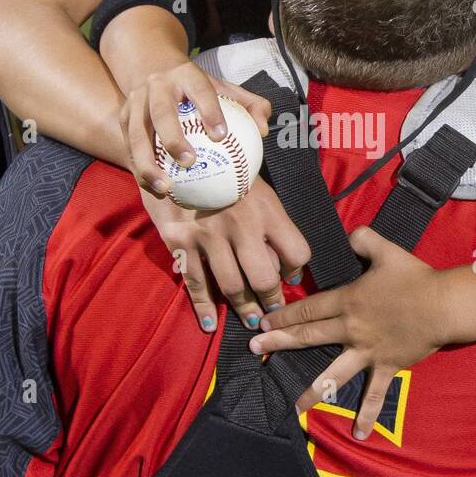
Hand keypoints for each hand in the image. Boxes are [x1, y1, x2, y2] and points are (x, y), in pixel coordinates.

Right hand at [119, 60, 270, 195]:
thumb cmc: (198, 89)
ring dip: (148, 162)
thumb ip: (249, 106)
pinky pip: (129, 147)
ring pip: (137, 133)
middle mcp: (157, 85)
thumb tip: (264, 130)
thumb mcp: (224, 89)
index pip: (200, 90)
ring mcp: (135, 101)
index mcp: (186, 75)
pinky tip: (155, 190)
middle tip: (190, 163)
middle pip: (161, 112)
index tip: (221, 135)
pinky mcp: (123, 117)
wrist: (154, 69)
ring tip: (164, 187)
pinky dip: (139, 169)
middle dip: (173, 138)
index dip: (210, 110)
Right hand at [141, 176, 310, 332]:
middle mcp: (240, 224)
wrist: (179, 151)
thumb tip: (287, 268)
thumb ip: (273, 224)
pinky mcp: (181, 241)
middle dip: (271, 300)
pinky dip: (204, 308)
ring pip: (231, 286)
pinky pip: (196, 282)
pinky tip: (211, 324)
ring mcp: (208, 234)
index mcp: (266, 208)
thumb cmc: (227, 173)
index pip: (296, 252)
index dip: (296, 270)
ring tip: (252, 321)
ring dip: (244, 309)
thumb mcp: (258, 188)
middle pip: (264, 278)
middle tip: (274, 312)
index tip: (291, 277)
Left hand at [247, 226, 446, 439]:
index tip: (261, 322)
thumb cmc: (415, 278)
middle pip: (309, 336)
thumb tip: (350, 235)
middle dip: (279, 343)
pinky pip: (374, 394)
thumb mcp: (387, 251)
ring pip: (332, 373)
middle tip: (254, 350)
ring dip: (310, 389)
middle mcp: (351, 329)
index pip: (308, 308)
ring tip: (290, 406)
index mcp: (348, 301)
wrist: (444, 305)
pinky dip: (366, 414)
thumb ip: (364, 239)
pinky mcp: (386, 366)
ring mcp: (367, 351)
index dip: (283, 315)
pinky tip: (357, 434)